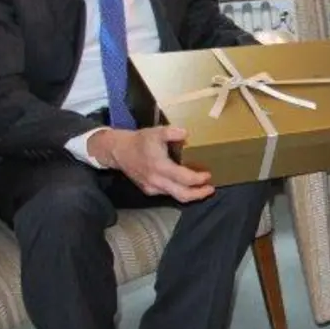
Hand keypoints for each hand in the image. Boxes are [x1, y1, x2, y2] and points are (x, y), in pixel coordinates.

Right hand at [88, 126, 215, 201]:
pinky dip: (179, 191)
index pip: (184, 178)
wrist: (119, 151)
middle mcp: (156, 180)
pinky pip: (167, 193)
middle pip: (182, 194)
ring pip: (175, 196)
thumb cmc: (140, 141)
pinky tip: (186, 185)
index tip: (208, 174)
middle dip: (199, 194)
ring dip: (190, 194)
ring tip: (202, 188)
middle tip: (211, 189)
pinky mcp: (148, 190)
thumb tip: (187, 134)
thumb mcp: (156, 132)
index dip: (198, 179)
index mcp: (160, 167)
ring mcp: (152, 187)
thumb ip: (172, 132)